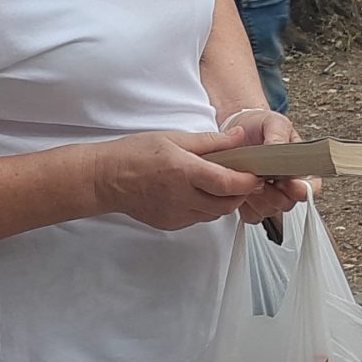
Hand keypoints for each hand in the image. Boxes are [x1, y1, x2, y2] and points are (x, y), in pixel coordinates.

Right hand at [90, 128, 264, 231]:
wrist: (105, 179)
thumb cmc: (134, 155)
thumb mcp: (174, 138)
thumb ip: (211, 142)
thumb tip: (240, 137)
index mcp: (184, 172)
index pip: (229, 184)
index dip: (248, 181)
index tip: (257, 174)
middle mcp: (182, 197)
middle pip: (227, 204)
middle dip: (240, 193)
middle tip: (242, 178)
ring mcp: (176, 214)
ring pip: (215, 214)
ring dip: (223, 201)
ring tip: (218, 184)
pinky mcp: (171, 224)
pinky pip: (198, 219)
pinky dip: (205, 207)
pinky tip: (197, 193)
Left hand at [217, 108, 307, 223]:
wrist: (238, 130)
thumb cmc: (260, 127)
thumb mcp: (274, 123)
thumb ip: (279, 136)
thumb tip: (278, 148)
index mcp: (301, 169)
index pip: (311, 188)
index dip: (301, 189)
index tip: (288, 182)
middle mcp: (287, 187)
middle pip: (287, 203)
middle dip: (273, 191)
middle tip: (260, 175)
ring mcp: (269, 198)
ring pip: (268, 210)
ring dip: (256, 196)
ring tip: (247, 176)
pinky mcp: (252, 206)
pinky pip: (251, 215)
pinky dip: (243, 203)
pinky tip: (239, 186)